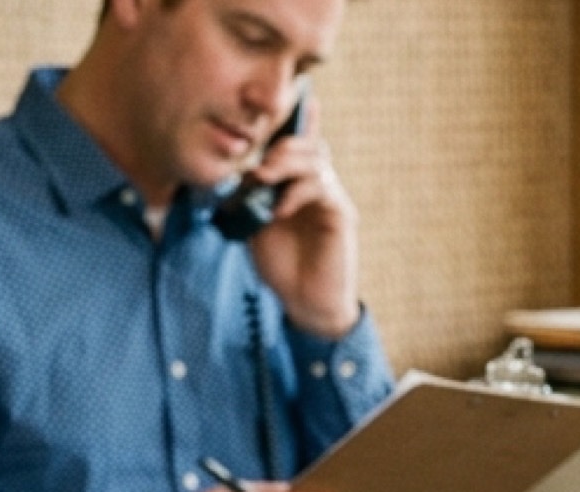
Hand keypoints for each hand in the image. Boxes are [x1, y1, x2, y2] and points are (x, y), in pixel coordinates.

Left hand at [244, 102, 360, 339]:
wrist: (306, 305)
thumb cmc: (282, 268)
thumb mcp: (254, 227)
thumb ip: (249, 199)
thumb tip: (238, 173)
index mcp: (296, 185)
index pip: (295, 145)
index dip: (293, 120)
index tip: (286, 97)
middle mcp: (316, 185)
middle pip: (307, 145)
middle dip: (280, 147)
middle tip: (257, 166)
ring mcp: (330, 198)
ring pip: (316, 159)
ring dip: (286, 163)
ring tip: (264, 178)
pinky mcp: (340, 214)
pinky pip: (323, 187)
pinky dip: (298, 192)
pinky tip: (280, 208)